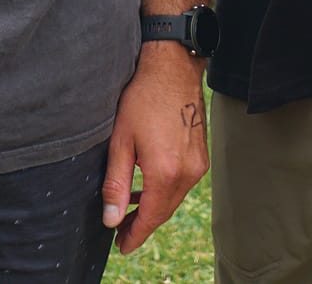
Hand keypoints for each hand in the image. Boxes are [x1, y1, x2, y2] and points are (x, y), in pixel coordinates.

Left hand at [102, 44, 208, 252]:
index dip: (133, 235)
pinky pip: (181, 183)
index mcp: (166, 172)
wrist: (173, 67)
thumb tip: (110, 219)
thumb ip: (115, 184)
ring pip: (173, 198)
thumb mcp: (121, 141)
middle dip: (141, 224)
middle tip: (120, 231)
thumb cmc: (143, 98)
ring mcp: (198, 164)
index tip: (120, 246)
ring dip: (152, 207)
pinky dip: (164, 191)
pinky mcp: (201, 154)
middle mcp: (187, 173)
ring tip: (128, 210)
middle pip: (163, 211)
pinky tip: (146, 187)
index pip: (149, 217)